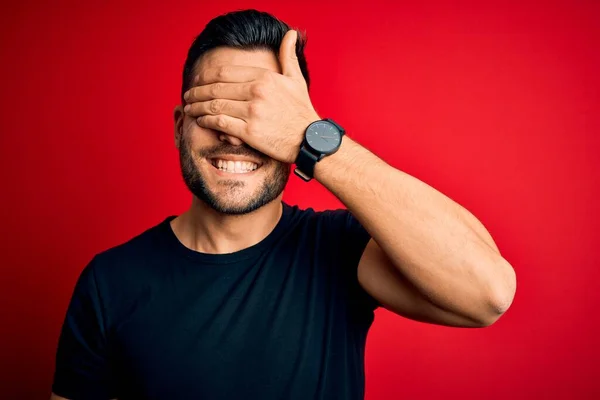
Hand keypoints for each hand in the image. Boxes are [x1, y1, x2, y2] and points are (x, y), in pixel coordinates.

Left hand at [182, 30, 319, 163]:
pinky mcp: (249, 132)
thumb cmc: (302, 110)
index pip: (225, 73)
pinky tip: (201, 120)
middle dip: (197, 91)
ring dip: (197, 106)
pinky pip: (220, 123)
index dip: (207, 76)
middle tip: (188, 94)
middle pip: (216, 89)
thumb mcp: (296, 79)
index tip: (198, 80)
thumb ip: (288, 55)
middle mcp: (256, 92)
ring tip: (189, 108)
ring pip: (214, 106)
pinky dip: (207, 121)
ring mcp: (252, 112)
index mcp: (264, 77)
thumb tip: (291, 33)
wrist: (310, 139)